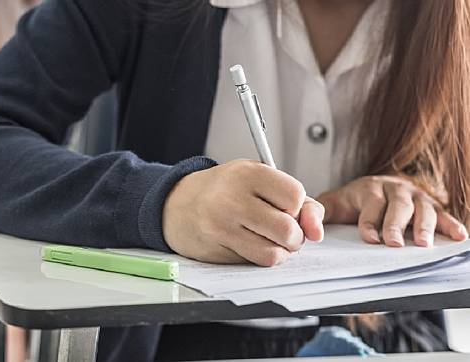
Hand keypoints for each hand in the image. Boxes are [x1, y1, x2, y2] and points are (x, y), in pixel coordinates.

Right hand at [162, 160, 324, 265]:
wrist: (177, 204)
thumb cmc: (223, 190)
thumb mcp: (259, 180)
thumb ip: (299, 201)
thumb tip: (316, 230)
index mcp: (247, 173)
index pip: (295, 196)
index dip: (297, 207)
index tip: (286, 206)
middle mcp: (232, 198)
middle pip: (287, 230)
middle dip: (294, 236)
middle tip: (283, 229)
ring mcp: (221, 226)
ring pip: (274, 253)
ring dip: (280, 251)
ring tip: (268, 238)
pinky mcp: (216, 249)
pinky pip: (255, 262)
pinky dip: (261, 257)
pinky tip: (251, 244)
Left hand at [317, 175, 467, 246]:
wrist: (370, 190)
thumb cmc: (350, 203)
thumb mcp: (331, 205)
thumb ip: (318, 214)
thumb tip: (311, 229)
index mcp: (369, 188)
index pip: (371, 204)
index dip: (370, 221)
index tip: (370, 239)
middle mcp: (394, 189)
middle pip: (398, 206)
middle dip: (396, 225)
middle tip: (394, 244)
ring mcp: (415, 196)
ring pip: (422, 209)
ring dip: (424, 226)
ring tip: (423, 245)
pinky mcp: (430, 206)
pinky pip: (443, 214)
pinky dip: (451, 225)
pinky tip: (459, 237)